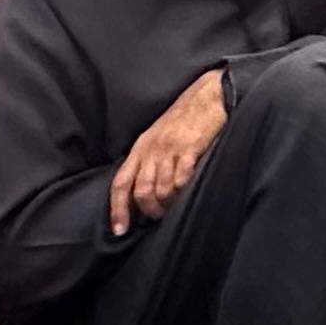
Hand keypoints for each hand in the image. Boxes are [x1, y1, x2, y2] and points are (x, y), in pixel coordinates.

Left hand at [109, 70, 227, 233]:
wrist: (208, 95)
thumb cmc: (183, 119)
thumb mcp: (157, 138)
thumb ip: (148, 162)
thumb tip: (142, 194)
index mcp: (140, 148)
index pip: (120, 183)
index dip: (117, 209)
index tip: (120, 230)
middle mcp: (151, 149)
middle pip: (141, 191)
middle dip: (151, 210)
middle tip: (162, 216)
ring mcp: (170, 148)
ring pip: (161, 189)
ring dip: (170, 203)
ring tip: (179, 204)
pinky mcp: (190, 147)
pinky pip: (181, 178)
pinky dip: (183, 189)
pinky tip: (189, 188)